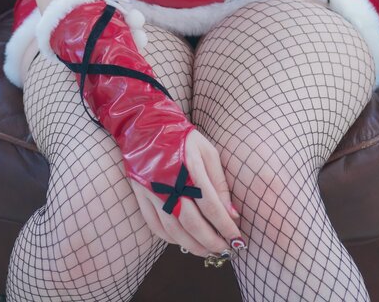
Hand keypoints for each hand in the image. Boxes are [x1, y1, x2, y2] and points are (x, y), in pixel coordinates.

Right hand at [128, 128, 243, 257]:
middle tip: (224, 250)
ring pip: (174, 230)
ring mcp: (153, 192)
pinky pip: (156, 227)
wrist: (148, 127)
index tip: (237, 238)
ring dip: (192, 245)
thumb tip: (231, 213)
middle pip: (192, 223)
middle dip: (211, 241)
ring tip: (207, 251)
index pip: (211, 206)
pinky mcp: (142, 197)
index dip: (225, 226)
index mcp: (190, 169)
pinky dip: (171, 239)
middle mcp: (170, 183)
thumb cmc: (183, 138)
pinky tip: (184, 241)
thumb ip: (219, 183)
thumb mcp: (208, 152)